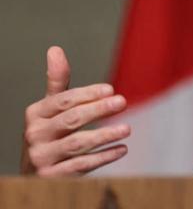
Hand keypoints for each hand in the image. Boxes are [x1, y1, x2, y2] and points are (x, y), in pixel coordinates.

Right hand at [20, 46, 130, 175]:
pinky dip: (103, 157)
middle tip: (122, 102)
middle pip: (71, 119)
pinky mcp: (52, 177)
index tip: (110, 89)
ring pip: (78, 144)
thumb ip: (56, 81)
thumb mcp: (49, 107)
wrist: (32, 172)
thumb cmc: (48, 132)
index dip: (87, 94)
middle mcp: (35, 134)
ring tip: (127, 129)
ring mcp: (42, 157)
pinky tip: (122, 149)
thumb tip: (55, 49)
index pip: (64, 100)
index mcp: (35, 114)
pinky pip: (81, 166)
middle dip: (98, 110)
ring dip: (105, 135)